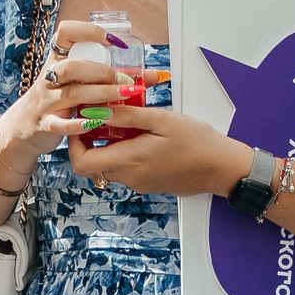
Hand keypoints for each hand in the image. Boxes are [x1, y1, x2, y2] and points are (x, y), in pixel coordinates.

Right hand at [0, 20, 124, 184]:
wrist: (23, 127)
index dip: (90, 31)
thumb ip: (105, 76)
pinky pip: (60, 124)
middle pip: (71, 66)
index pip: (65, 32)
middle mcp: (49, 77)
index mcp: (56, 60)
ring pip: (71, 93)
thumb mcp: (74, 81)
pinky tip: (97, 122)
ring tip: (124, 95)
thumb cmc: (57, 99)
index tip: (113, 40)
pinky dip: (79, 124)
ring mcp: (46, 101)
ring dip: (101, 93)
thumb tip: (149, 75)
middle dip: (101, 70)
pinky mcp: (46, 125)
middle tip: (123, 79)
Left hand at [66, 101, 254, 197]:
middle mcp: (130, 176)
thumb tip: (98, 111)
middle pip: (92, 165)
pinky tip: (141, 136)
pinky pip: (126, 169)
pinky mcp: (148, 183)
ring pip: (109, 166)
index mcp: (130, 160)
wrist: (222, 168)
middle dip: (90, 142)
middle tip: (99, 119)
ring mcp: (139, 183)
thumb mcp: (162, 119)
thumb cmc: (198, 143)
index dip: (73, 144)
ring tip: (125, 123)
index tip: (80, 124)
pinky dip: (124, 153)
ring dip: (109, 146)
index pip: (82, 163)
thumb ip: (127, 116)